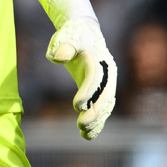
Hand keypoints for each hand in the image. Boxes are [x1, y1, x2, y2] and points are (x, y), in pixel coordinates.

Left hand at [46, 0, 116, 139]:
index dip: (88, 92)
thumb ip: (61, 46)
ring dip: (97, 120)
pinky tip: (88, 134)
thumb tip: (58, 58)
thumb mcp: (64, 36)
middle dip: (95, 112)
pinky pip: (103, 107)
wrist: (84, 31)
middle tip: (80, 125)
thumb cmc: (71, 34)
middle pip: (105, 94)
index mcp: (98, 57)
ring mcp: (108, 81)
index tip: (76, 106)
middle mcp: (107, 71)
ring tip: (84, 134)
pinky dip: (98, 121)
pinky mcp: (103, 88)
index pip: (95, 77)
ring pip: (106, 104)